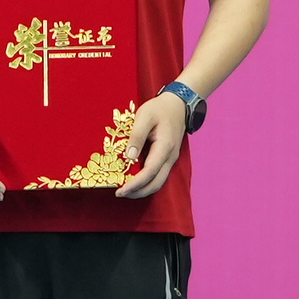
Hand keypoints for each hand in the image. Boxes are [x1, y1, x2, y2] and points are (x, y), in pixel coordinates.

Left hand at [114, 86, 193, 200]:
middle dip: (138, 192)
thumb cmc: (160, 109)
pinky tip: (134, 180)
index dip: (134, 184)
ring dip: (142, 190)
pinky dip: (146, 182)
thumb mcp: (144, 116)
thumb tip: (129, 157)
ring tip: (125, 190)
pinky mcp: (168, 158)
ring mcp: (170, 159)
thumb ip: (136, 136)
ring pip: (158, 182)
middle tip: (120, 193)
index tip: (120, 190)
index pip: (149, 173)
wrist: (178, 104)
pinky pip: (158, 176)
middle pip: (155, 184)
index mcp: (164, 148)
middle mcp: (170, 157)